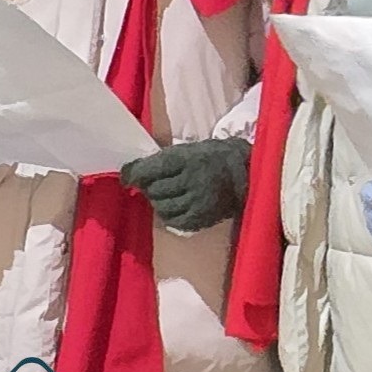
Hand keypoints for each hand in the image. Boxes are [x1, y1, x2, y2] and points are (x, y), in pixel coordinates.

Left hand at [121, 137, 250, 230]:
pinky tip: (176, 206)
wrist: (244, 173)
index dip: (133, 174)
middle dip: (149, 187)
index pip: (150, 170)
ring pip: (162, 207)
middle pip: (154, 190)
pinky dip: (170, 214)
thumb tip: (131, 174)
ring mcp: (198, 201)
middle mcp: (191, 180)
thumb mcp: (187, 150)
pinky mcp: (202, 218)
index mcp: (186, 159)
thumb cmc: (211, 157)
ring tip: (167, 194)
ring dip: (159, 201)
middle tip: (154, 184)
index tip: (126, 177)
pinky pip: (174, 221)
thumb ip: (162, 161)